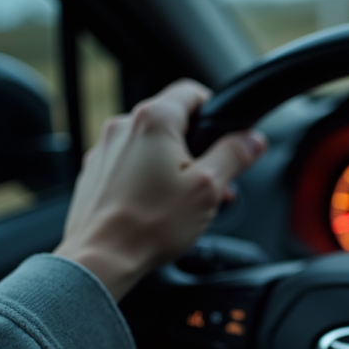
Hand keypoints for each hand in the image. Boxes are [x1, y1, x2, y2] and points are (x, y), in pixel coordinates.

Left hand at [54, 80, 265, 300]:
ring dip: (173, 166)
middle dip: (197, 148)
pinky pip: (130, 165)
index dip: (215, 110)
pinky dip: (148, 179)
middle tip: (211, 182)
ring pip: (151, 146)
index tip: (226, 134)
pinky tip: (158, 208)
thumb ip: (234, 156)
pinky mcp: (95, 173)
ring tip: (185, 202)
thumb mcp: (208, 188)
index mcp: (154, 120)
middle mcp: (123, 127)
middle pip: (172, 122)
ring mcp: (105, 150)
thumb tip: (252, 139)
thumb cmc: (150, 224)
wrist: (101, 257)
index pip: (192, 91)